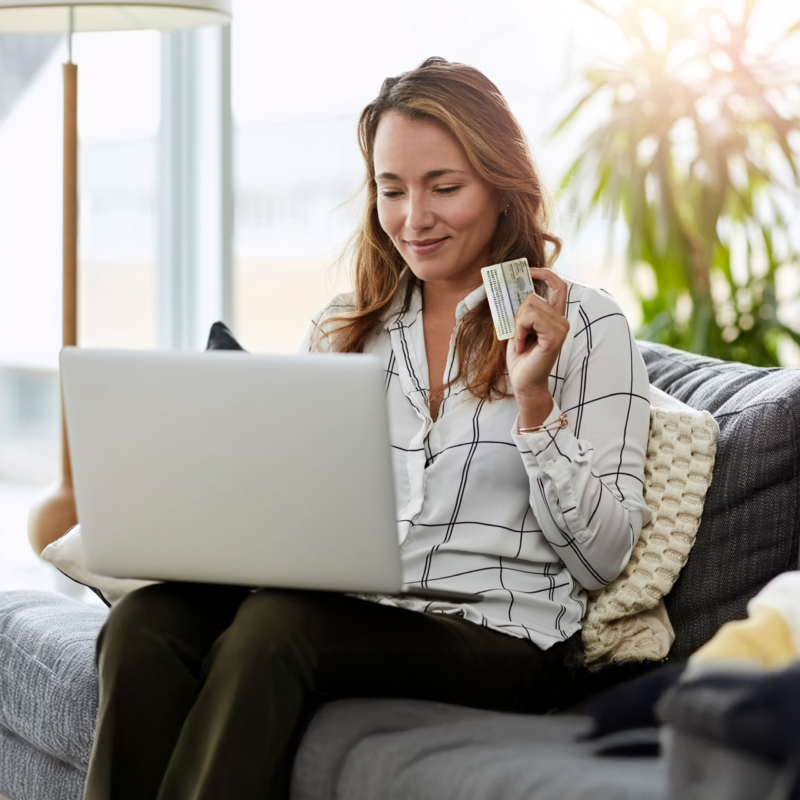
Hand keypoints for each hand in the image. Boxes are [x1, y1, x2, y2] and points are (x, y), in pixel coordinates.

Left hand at [506, 268, 569, 425]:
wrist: (523, 383)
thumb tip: (508, 285)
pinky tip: (521, 346)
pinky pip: (529, 318)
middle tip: (516, 335)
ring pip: (529, 306)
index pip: (558, 285)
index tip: (527, 270)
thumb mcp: (517, 328)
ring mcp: (561, 328)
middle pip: (532, 296)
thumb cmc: (520, 358)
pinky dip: (519, 331)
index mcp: (554, 316)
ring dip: (517, 325)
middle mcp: (562, 320)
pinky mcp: (555, 337)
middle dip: (516, 314)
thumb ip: (519, 309)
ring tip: (519, 342)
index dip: (544, 273)